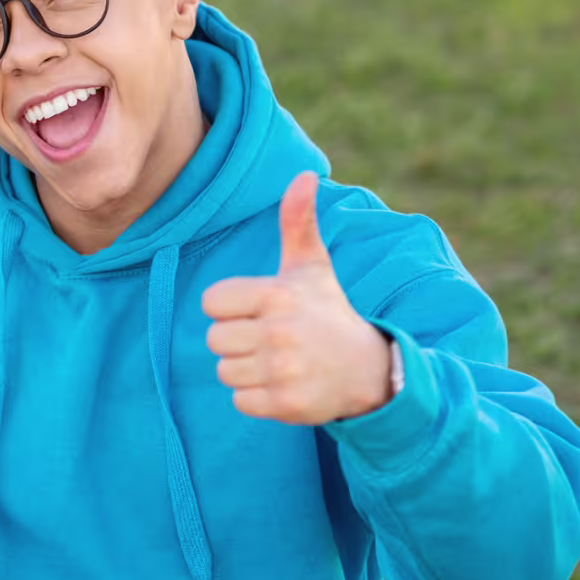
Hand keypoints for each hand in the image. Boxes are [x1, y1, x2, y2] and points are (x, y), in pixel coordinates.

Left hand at [201, 170, 393, 425]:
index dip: (231, 308)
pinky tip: (284, 383)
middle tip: (271, 339)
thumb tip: (303, 174)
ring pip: (225, 372)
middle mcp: (280, 332)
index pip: (212, 303)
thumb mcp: (312, 268)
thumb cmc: (328, 312)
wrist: (368, 370)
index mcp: (278, 294)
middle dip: (238, 341)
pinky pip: (241, 401)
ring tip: (279, 361)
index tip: (260, 311)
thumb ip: (298, 223)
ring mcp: (283, 370)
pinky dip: (257, 397)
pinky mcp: (286, 404)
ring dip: (246, 370)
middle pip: (214, 340)